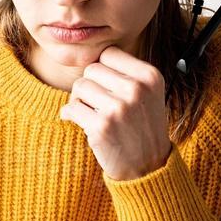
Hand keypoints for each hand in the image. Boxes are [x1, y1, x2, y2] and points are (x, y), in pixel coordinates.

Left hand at [59, 44, 173, 181]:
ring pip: (79, 86)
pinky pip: (71, 108)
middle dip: (90, 85)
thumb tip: (87, 58)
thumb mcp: (148, 94)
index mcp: (149, 76)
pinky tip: (83, 123)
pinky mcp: (101, 126)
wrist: (147, 167)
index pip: (109, 53)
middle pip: (91, 69)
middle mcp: (136, 89)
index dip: (103, 69)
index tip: (107, 86)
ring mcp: (118, 108)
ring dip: (80, 100)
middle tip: (97, 103)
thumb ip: (124, 73)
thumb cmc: (142, 127)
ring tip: (92, 114)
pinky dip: (71, 115)